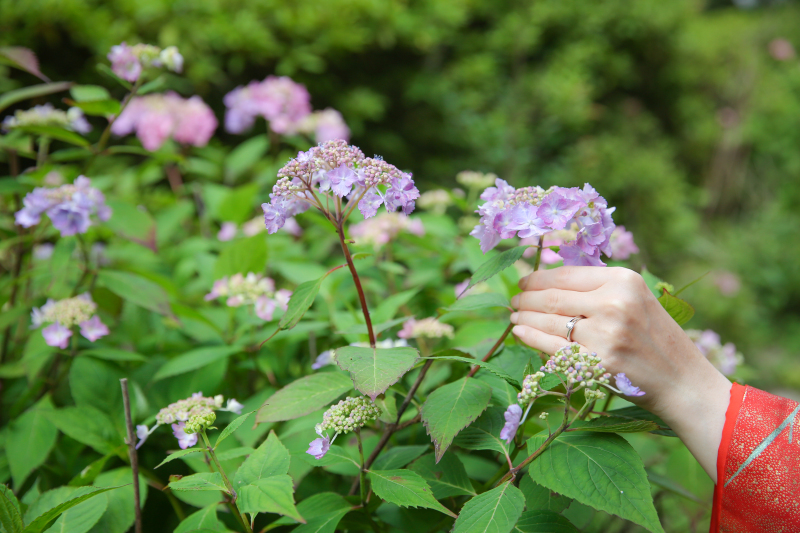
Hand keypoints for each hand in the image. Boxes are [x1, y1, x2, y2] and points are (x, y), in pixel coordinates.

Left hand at [509, 266, 730, 481]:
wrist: (683, 382)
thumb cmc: (656, 340)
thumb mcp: (636, 300)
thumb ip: (599, 289)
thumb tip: (548, 280)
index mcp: (624, 280)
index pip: (566, 274)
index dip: (537, 278)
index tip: (523, 281)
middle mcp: (613, 303)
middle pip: (552, 297)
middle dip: (526, 298)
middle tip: (514, 301)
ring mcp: (604, 334)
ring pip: (549, 320)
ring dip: (524, 317)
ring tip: (514, 316)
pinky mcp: (596, 362)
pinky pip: (552, 346)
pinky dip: (530, 336)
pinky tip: (519, 332)